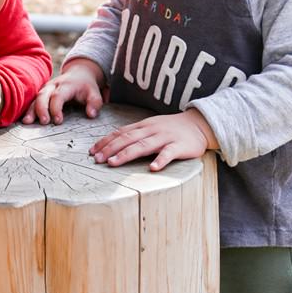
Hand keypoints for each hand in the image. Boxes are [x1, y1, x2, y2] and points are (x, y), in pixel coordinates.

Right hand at [23, 58, 104, 124]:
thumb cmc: (86, 87)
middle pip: (43, 95)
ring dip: (31, 110)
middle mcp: (53, 85)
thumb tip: (91, 114)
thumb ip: (95, 103)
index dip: (56, 108)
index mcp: (66, 85)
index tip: (58, 121)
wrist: (79, 73)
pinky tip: (25, 120)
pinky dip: (28, 110)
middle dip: (41, 109)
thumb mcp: (95, 93)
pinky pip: (32, 101)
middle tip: (44, 122)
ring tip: (27, 122)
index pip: (58, 96)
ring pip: (35, 98)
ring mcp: (45, 89)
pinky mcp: (41, 93)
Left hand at [90, 109, 216, 171]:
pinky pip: (169, 153)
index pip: (121, 132)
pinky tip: (152, 168)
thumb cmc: (172, 129)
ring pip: (143, 145)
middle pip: (128, 139)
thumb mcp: (151, 128)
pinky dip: (160, 160)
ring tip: (113, 162)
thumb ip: (135, 135)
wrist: (199, 124)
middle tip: (97, 159)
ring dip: (127, 153)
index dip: (106, 141)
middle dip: (110, 149)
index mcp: (144, 126)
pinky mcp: (180, 146)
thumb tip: (113, 144)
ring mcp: (166, 137)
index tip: (92, 151)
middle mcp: (152, 130)